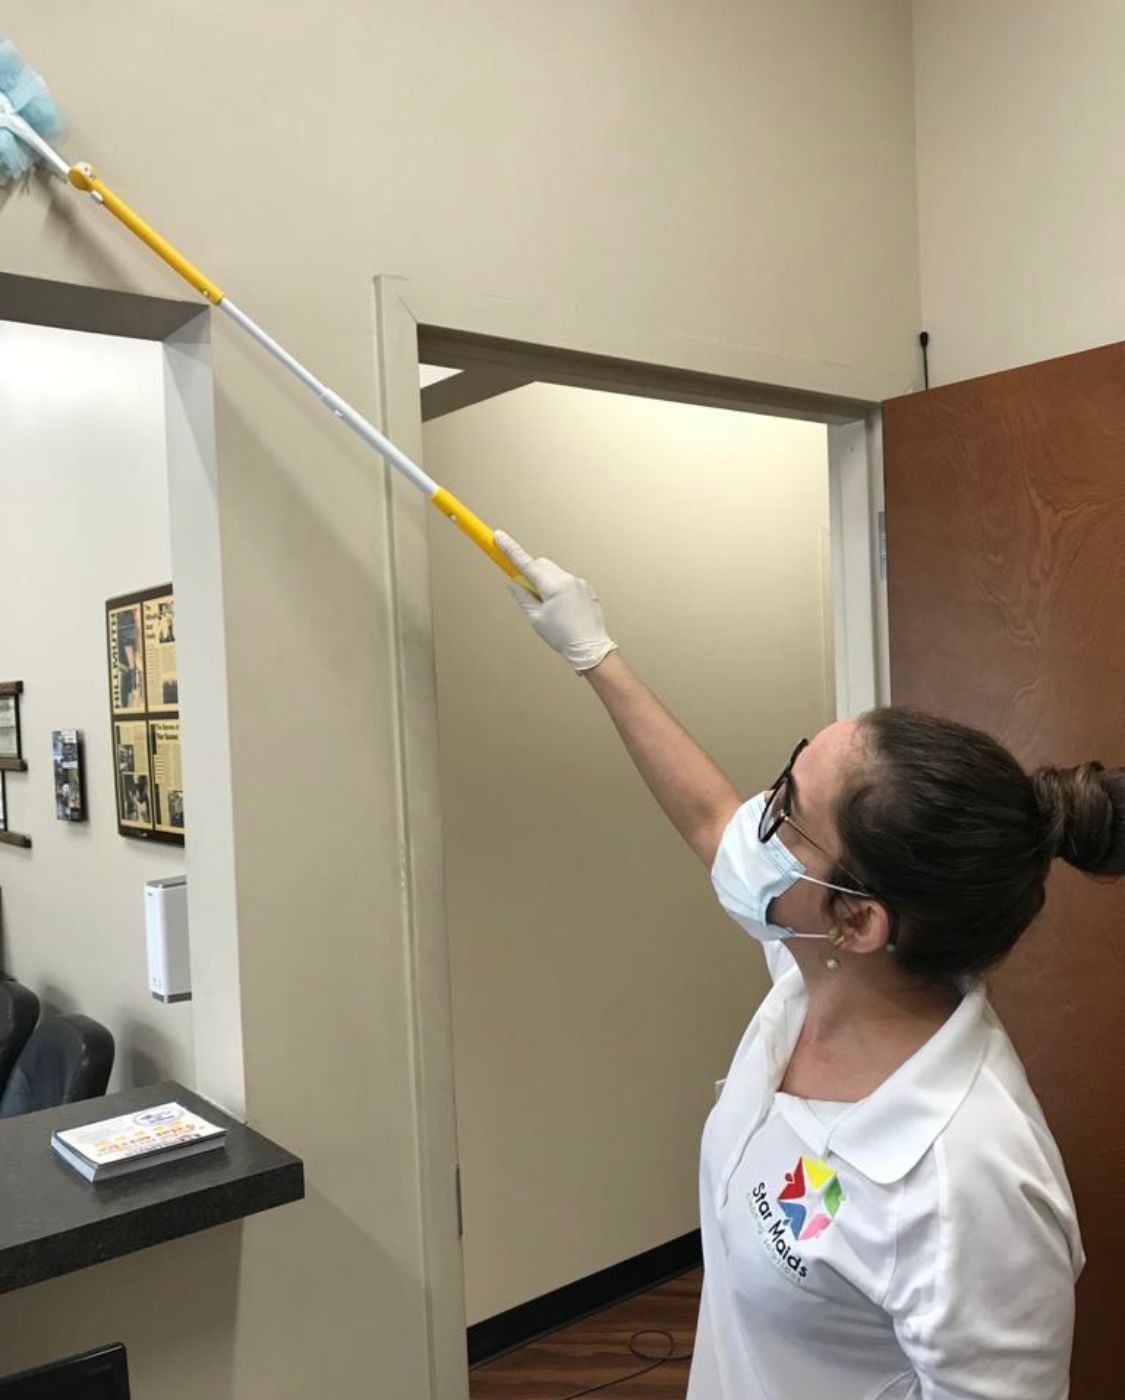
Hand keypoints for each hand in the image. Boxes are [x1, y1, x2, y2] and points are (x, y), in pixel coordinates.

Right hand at [495, 532, 617, 672]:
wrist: (590, 648)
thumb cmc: (564, 637)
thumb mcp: (536, 618)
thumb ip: (522, 597)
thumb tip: (513, 583)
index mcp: (553, 586)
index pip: (526, 563)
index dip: (510, 549)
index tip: (499, 537)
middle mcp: (568, 579)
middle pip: (541, 564)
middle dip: (531, 571)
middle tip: (527, 590)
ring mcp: (579, 583)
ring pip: (554, 572)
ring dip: (545, 581)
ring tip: (548, 607)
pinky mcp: (586, 588)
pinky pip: (567, 581)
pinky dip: (558, 588)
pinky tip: (562, 609)